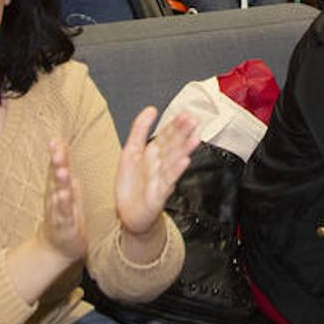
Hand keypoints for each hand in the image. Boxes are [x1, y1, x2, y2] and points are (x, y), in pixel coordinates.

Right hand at [39, 138, 88, 261]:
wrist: (57, 246)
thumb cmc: (63, 212)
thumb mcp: (65, 185)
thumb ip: (62, 164)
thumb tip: (60, 141)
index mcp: (57, 186)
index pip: (56, 166)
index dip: (56, 152)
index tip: (56, 139)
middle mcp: (55, 196)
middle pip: (55, 177)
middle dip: (56, 163)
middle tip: (57, 150)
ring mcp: (58, 211)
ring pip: (58, 194)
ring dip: (59, 183)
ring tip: (62, 170)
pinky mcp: (64, 225)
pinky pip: (63, 214)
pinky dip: (63, 205)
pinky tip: (63, 196)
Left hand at [116, 107, 198, 235]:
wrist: (128, 214)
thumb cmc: (131, 184)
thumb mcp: (130, 151)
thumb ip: (140, 129)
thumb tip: (151, 109)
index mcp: (153, 152)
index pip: (166, 135)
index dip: (175, 124)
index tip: (186, 114)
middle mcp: (160, 164)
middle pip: (172, 146)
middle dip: (183, 133)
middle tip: (194, 121)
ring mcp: (161, 178)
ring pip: (173, 161)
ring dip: (184, 150)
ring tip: (194, 139)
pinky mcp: (159, 193)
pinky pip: (168, 180)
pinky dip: (176, 170)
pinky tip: (184, 161)